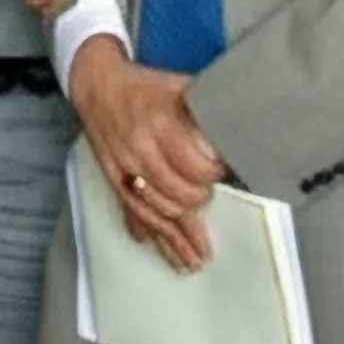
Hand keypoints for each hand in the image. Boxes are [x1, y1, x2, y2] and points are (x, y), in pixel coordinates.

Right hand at [69, 37, 225, 271]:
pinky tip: (170, 254)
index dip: (211, 173)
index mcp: (160, 123)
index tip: (222, 172)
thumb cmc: (146, 87)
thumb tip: (247, 129)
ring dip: (178, 238)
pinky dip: (153, 235)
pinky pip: (134, 213)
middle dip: (196, 204)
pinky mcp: (114, 179)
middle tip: (210, 202)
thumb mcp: (181, 86)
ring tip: (199, 258)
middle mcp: (140, 149)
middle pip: (174, 194)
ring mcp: (124, 168)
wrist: (97, 85)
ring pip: (154, 212)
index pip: (192, 164)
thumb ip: (210, 109)